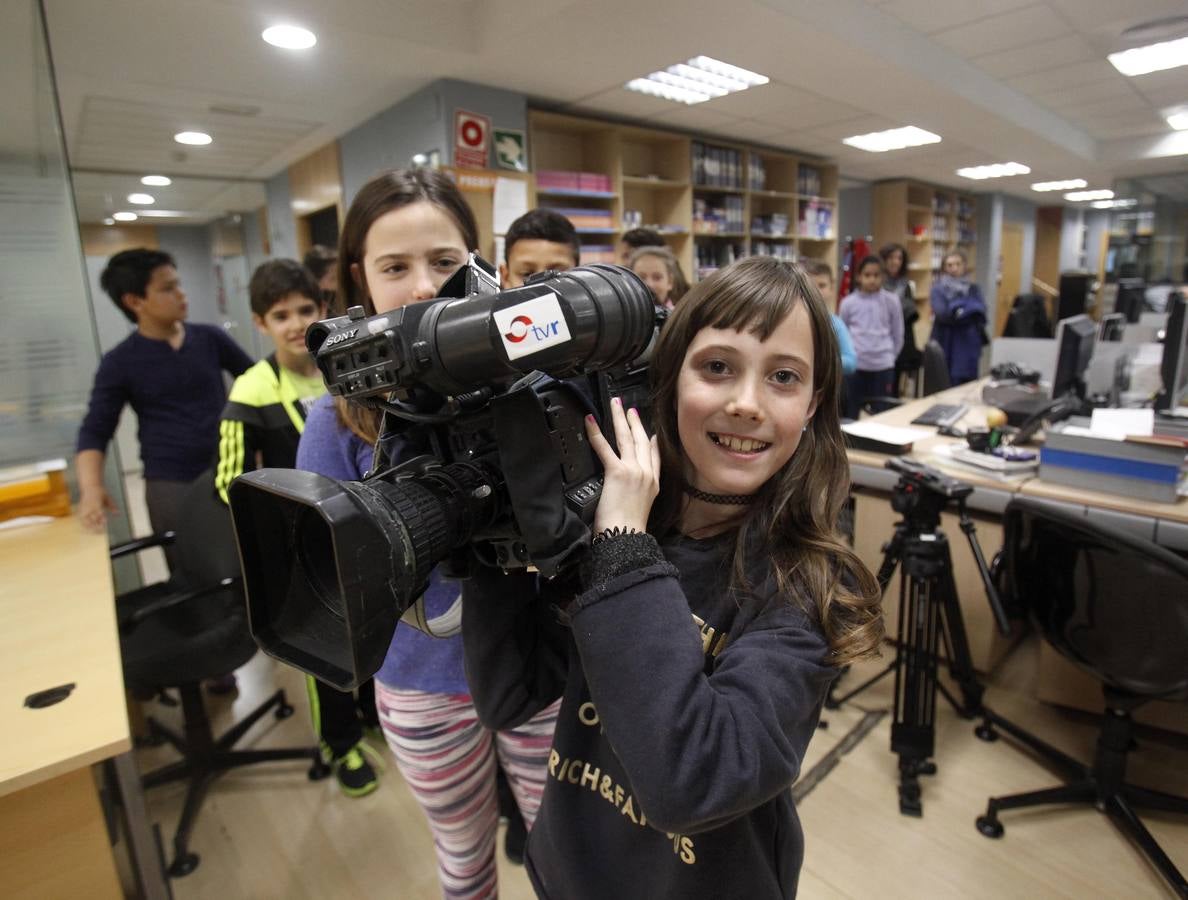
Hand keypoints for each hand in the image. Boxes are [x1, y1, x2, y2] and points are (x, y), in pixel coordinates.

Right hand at [78, 487, 117, 531]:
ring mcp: (84, 508)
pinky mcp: (80, 509)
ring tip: (95, 530)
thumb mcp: (108, 498)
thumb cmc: (100, 492)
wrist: (90, 486)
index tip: (105, 523)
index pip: (99, 513)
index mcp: (96, 503)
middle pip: (91, 518)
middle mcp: (89, 506)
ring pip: (85, 520)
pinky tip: (88, 527)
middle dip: (96, 525)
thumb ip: (112, 506)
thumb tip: (118, 513)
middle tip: (101, 530)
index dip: (102, 519)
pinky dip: (85, 523)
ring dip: (90, 526)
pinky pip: (81, 518)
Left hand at [585, 397, 659, 534]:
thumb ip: (639, 495)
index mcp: (653, 484)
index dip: (652, 442)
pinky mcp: (618, 472)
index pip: (655, 457)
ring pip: (627, 438)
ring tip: (615, 405)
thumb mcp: (641, 510)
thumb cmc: (628, 531)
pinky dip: (596, 433)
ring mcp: (634, 471)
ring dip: (620, 419)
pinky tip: (590, 421)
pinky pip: (605, 448)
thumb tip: (630, 489)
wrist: (626, 537)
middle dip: (635, 423)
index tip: (650, 432)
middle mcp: (646, 474)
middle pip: (642, 442)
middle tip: (630, 410)